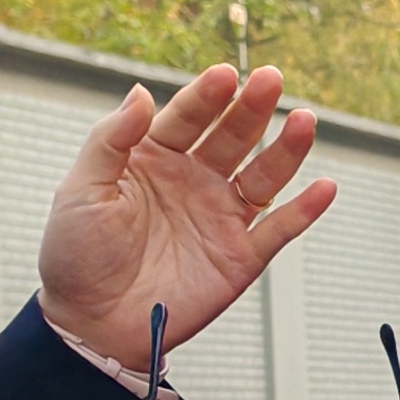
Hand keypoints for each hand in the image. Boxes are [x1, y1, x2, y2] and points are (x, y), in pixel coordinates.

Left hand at [36, 66, 330, 375]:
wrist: (92, 324)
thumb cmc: (76, 257)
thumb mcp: (81, 189)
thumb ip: (110, 139)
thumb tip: (141, 93)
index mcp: (152, 159)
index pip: (186, 117)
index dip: (206, 96)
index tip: (225, 75)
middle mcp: (192, 181)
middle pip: (232, 136)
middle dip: (252, 108)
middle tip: (270, 80)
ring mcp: (219, 217)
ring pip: (262, 175)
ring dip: (286, 148)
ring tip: (303, 121)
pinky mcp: (239, 256)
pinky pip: (279, 229)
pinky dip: (304, 210)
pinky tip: (323, 187)